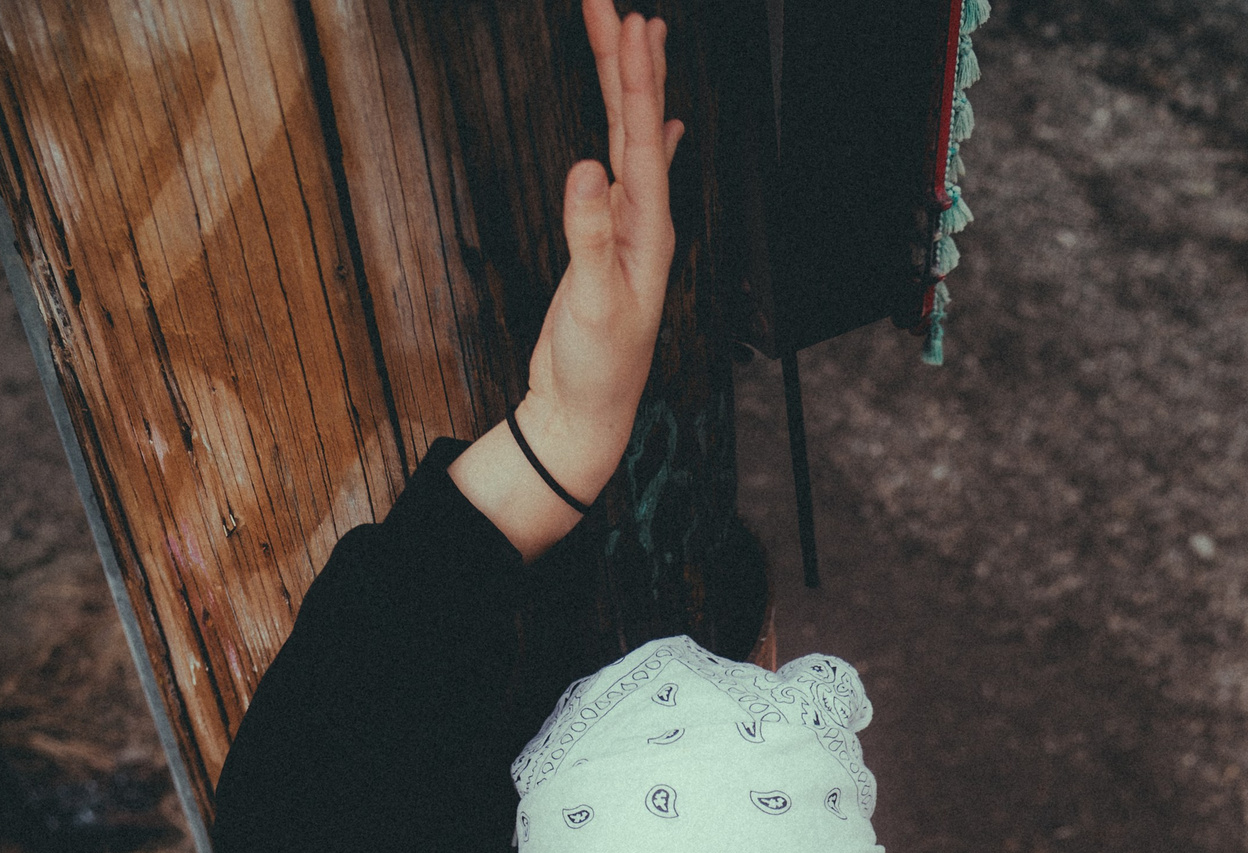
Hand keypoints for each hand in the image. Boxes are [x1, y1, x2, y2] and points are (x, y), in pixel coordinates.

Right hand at [448, 2, 682, 557]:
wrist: (586, 416)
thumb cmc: (595, 372)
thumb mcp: (592, 306)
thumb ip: (588, 239)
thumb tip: (586, 170)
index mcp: (646, 231)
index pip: (640, 139)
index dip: (633, 79)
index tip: (626, 22)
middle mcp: (644, 223)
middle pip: (637, 125)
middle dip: (627, 62)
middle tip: (613, 3)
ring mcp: (627, 231)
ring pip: (629, 140)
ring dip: (629, 87)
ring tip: (632, 31)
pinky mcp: (605, 243)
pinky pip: (628, 175)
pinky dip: (641, 141)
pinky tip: (660, 124)